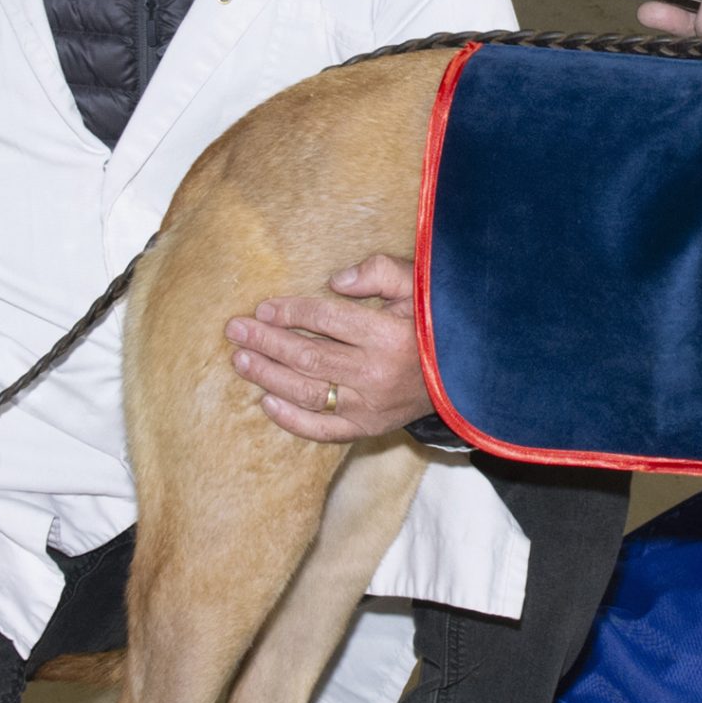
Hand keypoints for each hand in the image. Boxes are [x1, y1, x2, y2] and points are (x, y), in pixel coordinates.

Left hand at [225, 253, 432, 441]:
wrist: (466, 374)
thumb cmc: (436, 321)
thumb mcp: (419, 285)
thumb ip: (379, 272)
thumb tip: (335, 281)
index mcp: (388, 335)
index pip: (327, 321)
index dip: (291, 313)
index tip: (263, 308)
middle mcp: (376, 374)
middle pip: (309, 357)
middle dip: (267, 342)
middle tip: (235, 330)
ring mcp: (371, 406)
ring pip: (309, 392)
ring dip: (269, 377)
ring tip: (241, 359)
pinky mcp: (370, 428)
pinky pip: (324, 430)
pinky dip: (293, 420)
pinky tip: (267, 402)